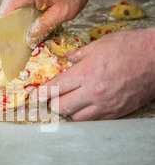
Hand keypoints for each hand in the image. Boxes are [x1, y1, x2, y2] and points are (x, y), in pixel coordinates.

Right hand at [0, 0, 92, 48]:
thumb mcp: (62, 12)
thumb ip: (44, 27)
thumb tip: (29, 41)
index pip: (4, 18)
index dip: (8, 34)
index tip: (15, 48)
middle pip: (7, 15)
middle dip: (16, 30)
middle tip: (26, 45)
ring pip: (13, 10)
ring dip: (21, 23)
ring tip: (32, 35)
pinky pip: (20, 4)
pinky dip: (26, 14)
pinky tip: (36, 23)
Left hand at [38, 28, 154, 120]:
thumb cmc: (130, 47)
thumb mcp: (100, 44)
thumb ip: (79, 55)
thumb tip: (67, 60)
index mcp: (86, 73)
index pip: (54, 89)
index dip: (40, 94)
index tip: (33, 96)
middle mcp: (93, 93)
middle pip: (60, 107)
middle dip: (52, 103)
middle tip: (50, 98)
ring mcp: (105, 105)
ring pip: (76, 118)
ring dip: (68, 111)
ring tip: (70, 102)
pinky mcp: (116, 112)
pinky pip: (93, 120)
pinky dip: (85, 115)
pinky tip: (86, 107)